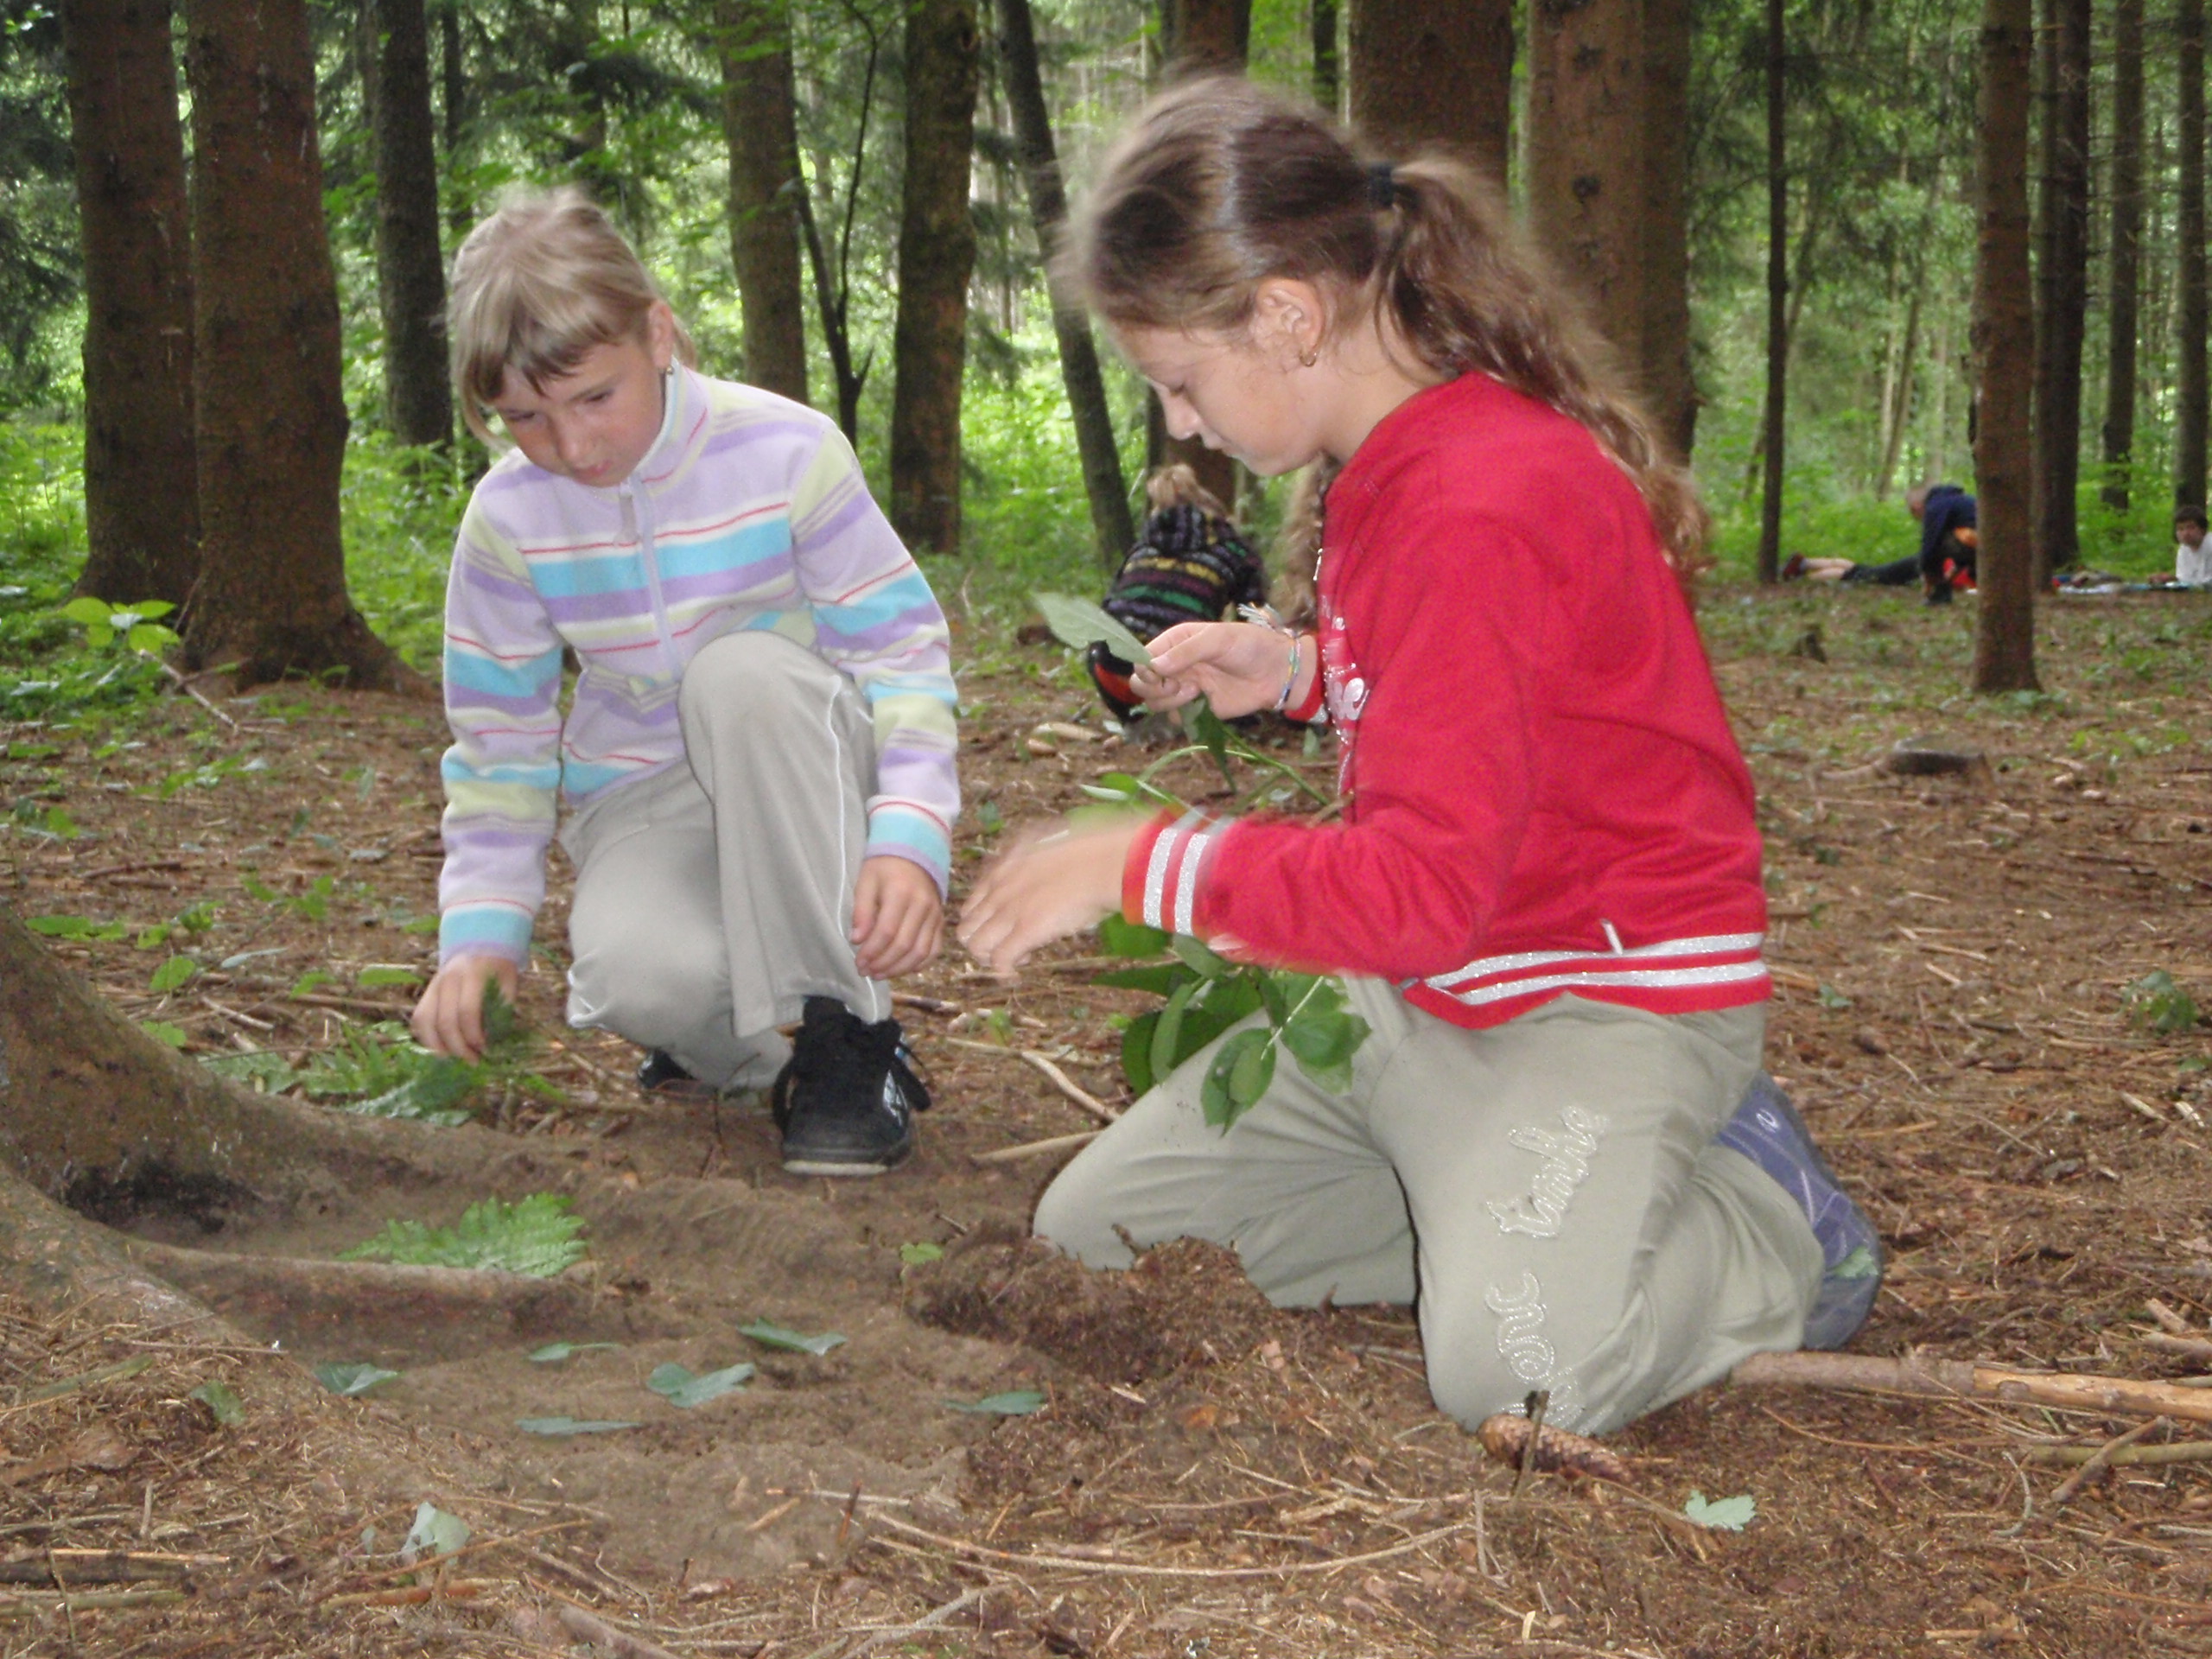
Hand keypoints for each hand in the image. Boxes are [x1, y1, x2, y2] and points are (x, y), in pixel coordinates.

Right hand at [411, 952, 519, 1060]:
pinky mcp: (426, 992)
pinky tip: (441, 1049)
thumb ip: (503, 1010)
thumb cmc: (498, 970)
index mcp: (472, 975)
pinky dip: (426, 1037)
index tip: (485, 1049)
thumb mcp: (508, 984)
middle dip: (458, 1046)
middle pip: (445, 1021)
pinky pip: (419, 1018)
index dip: (474, 1035)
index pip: (467, 1011)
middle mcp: (448, 979)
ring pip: (425, 1021)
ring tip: (454, 1059)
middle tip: (472, 1060)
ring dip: (438, 1046)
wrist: (479, 946)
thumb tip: (494, 1042)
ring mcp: (434, 985)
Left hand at [852, 854, 944, 978]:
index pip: (887, 931)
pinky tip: (900, 969)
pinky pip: (933, 950)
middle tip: (865, 971)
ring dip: (899, 969)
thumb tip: (857, 940)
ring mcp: (935, 915)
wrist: (914, 854)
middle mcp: (922, 906)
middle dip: (882, 963)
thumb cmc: (884, 868)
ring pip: (920, 952)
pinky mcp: (940, 922)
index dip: (871, 951)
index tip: (858, 962)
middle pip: (904, 945)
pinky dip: (918, 964)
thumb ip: (861, 911)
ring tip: (880, 974)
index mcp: (901, 893)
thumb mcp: (866, 882)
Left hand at [958, 815, 1143, 974]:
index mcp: (1001, 870)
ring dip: (991, 958)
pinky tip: (1019, 971)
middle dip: (983, 943)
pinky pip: (999, 960)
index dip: (984, 922)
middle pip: (967, 929)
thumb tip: (1034, 865)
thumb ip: (1028, 860)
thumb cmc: (1084, 853)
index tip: (1005, 927)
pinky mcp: (1025, 931)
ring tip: (1016, 958)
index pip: (971, 905)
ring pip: (976, 946)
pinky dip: (1005, 971)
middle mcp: (998, 891)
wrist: (1100, 864)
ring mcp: (1009, 911)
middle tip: (1008, 946)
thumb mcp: (1044, 847)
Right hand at [1132, 620, 1303, 718]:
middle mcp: (1174, 666)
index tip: (1158, 675)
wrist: (1276, 673)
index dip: (1144, 669)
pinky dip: (1182, 713)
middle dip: (1152, 688)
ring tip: (1195, 691)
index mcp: (1175, 642)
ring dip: (1169, 700)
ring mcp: (1183, 688)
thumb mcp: (1218, 639)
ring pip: (1155, 702)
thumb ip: (1186, 651)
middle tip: (1177, 685)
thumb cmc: (1249, 646)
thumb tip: (1154, 666)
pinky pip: (1174, 717)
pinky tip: (1202, 701)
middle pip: (1141, 683)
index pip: (1143, 657)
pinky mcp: (1195, 708)